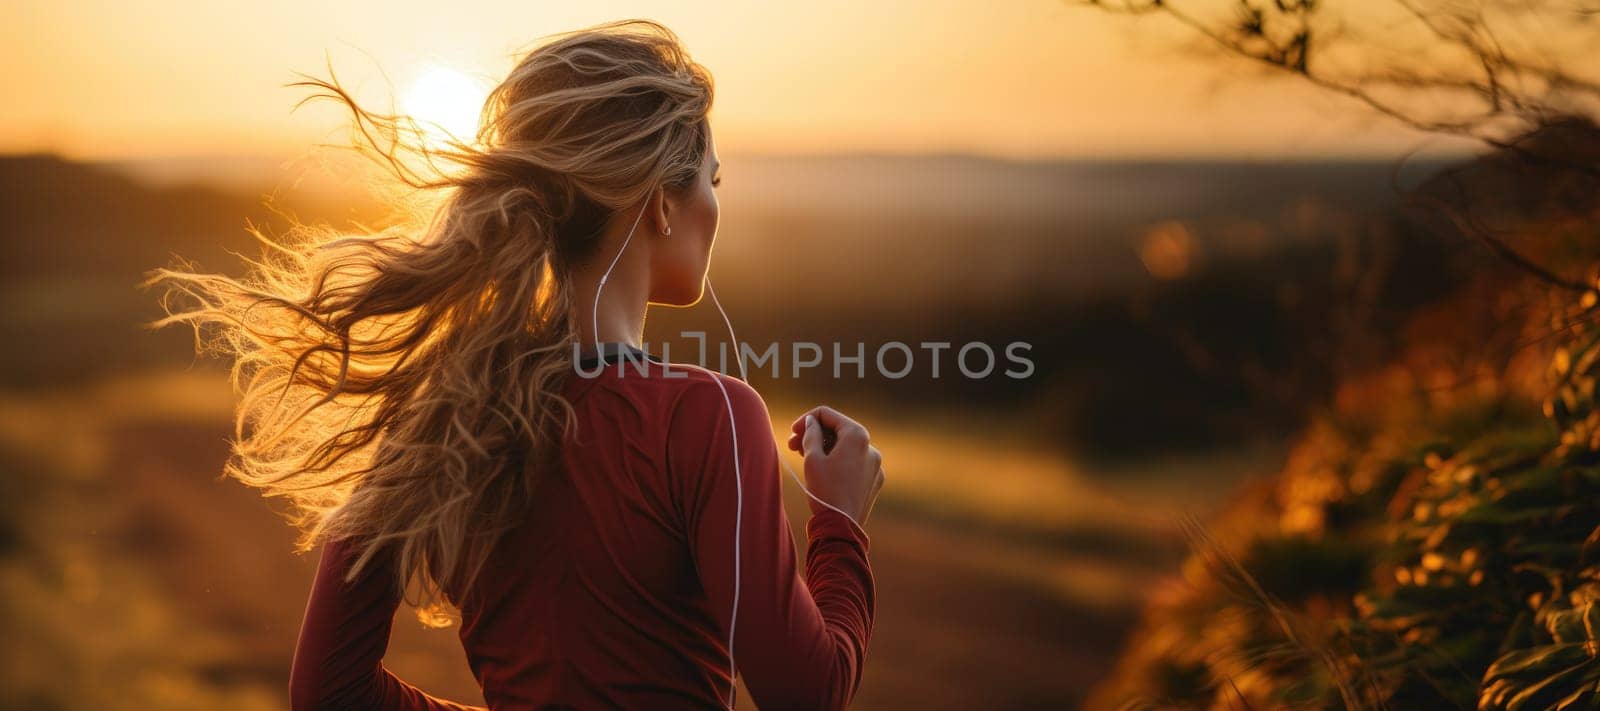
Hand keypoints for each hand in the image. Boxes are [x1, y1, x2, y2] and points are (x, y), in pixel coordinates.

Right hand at [785, 406, 884, 524]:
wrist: (840, 527)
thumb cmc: (825, 491)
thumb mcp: (812, 458)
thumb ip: (811, 433)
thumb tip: (811, 421)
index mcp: (857, 436)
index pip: (827, 415)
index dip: (806, 420)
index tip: (792, 431)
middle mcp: (871, 447)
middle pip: (838, 430)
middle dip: (815, 435)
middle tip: (793, 445)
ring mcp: (875, 465)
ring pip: (846, 448)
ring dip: (825, 448)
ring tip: (805, 457)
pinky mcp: (874, 480)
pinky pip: (855, 463)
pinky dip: (839, 462)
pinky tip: (823, 472)